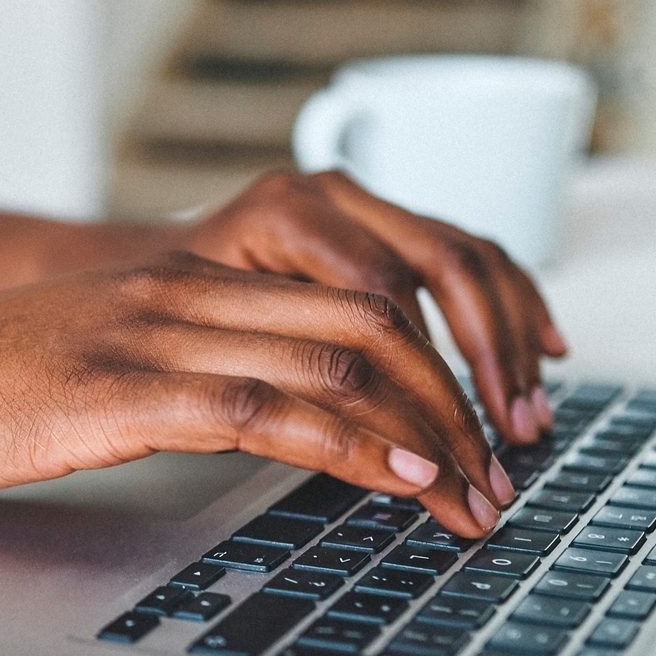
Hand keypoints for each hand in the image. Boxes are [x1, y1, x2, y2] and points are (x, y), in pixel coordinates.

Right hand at [0, 251, 515, 536]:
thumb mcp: (90, 371)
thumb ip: (176, 380)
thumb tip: (264, 429)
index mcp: (179, 284)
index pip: (348, 302)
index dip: (432, 366)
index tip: (471, 436)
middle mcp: (180, 293)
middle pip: (368, 322)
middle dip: (454, 403)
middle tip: (499, 475)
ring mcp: (150, 335)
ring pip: (336, 359)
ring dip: (426, 433)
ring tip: (475, 497)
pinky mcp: (118, 391)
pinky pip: (266, 408)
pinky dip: (352, 444)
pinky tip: (400, 480)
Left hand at [180, 170, 567, 443]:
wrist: (110, 281)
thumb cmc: (144, 326)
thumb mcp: (189, 351)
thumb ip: (269, 384)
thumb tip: (367, 455)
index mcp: (281, 214)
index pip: (380, 301)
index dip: (419, 388)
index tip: (441, 461)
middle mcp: (326, 194)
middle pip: (439, 271)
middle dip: (484, 369)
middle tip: (501, 452)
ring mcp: (357, 199)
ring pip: (465, 258)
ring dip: (510, 342)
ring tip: (527, 421)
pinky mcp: (377, 218)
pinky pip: (465, 253)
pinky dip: (511, 304)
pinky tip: (545, 352)